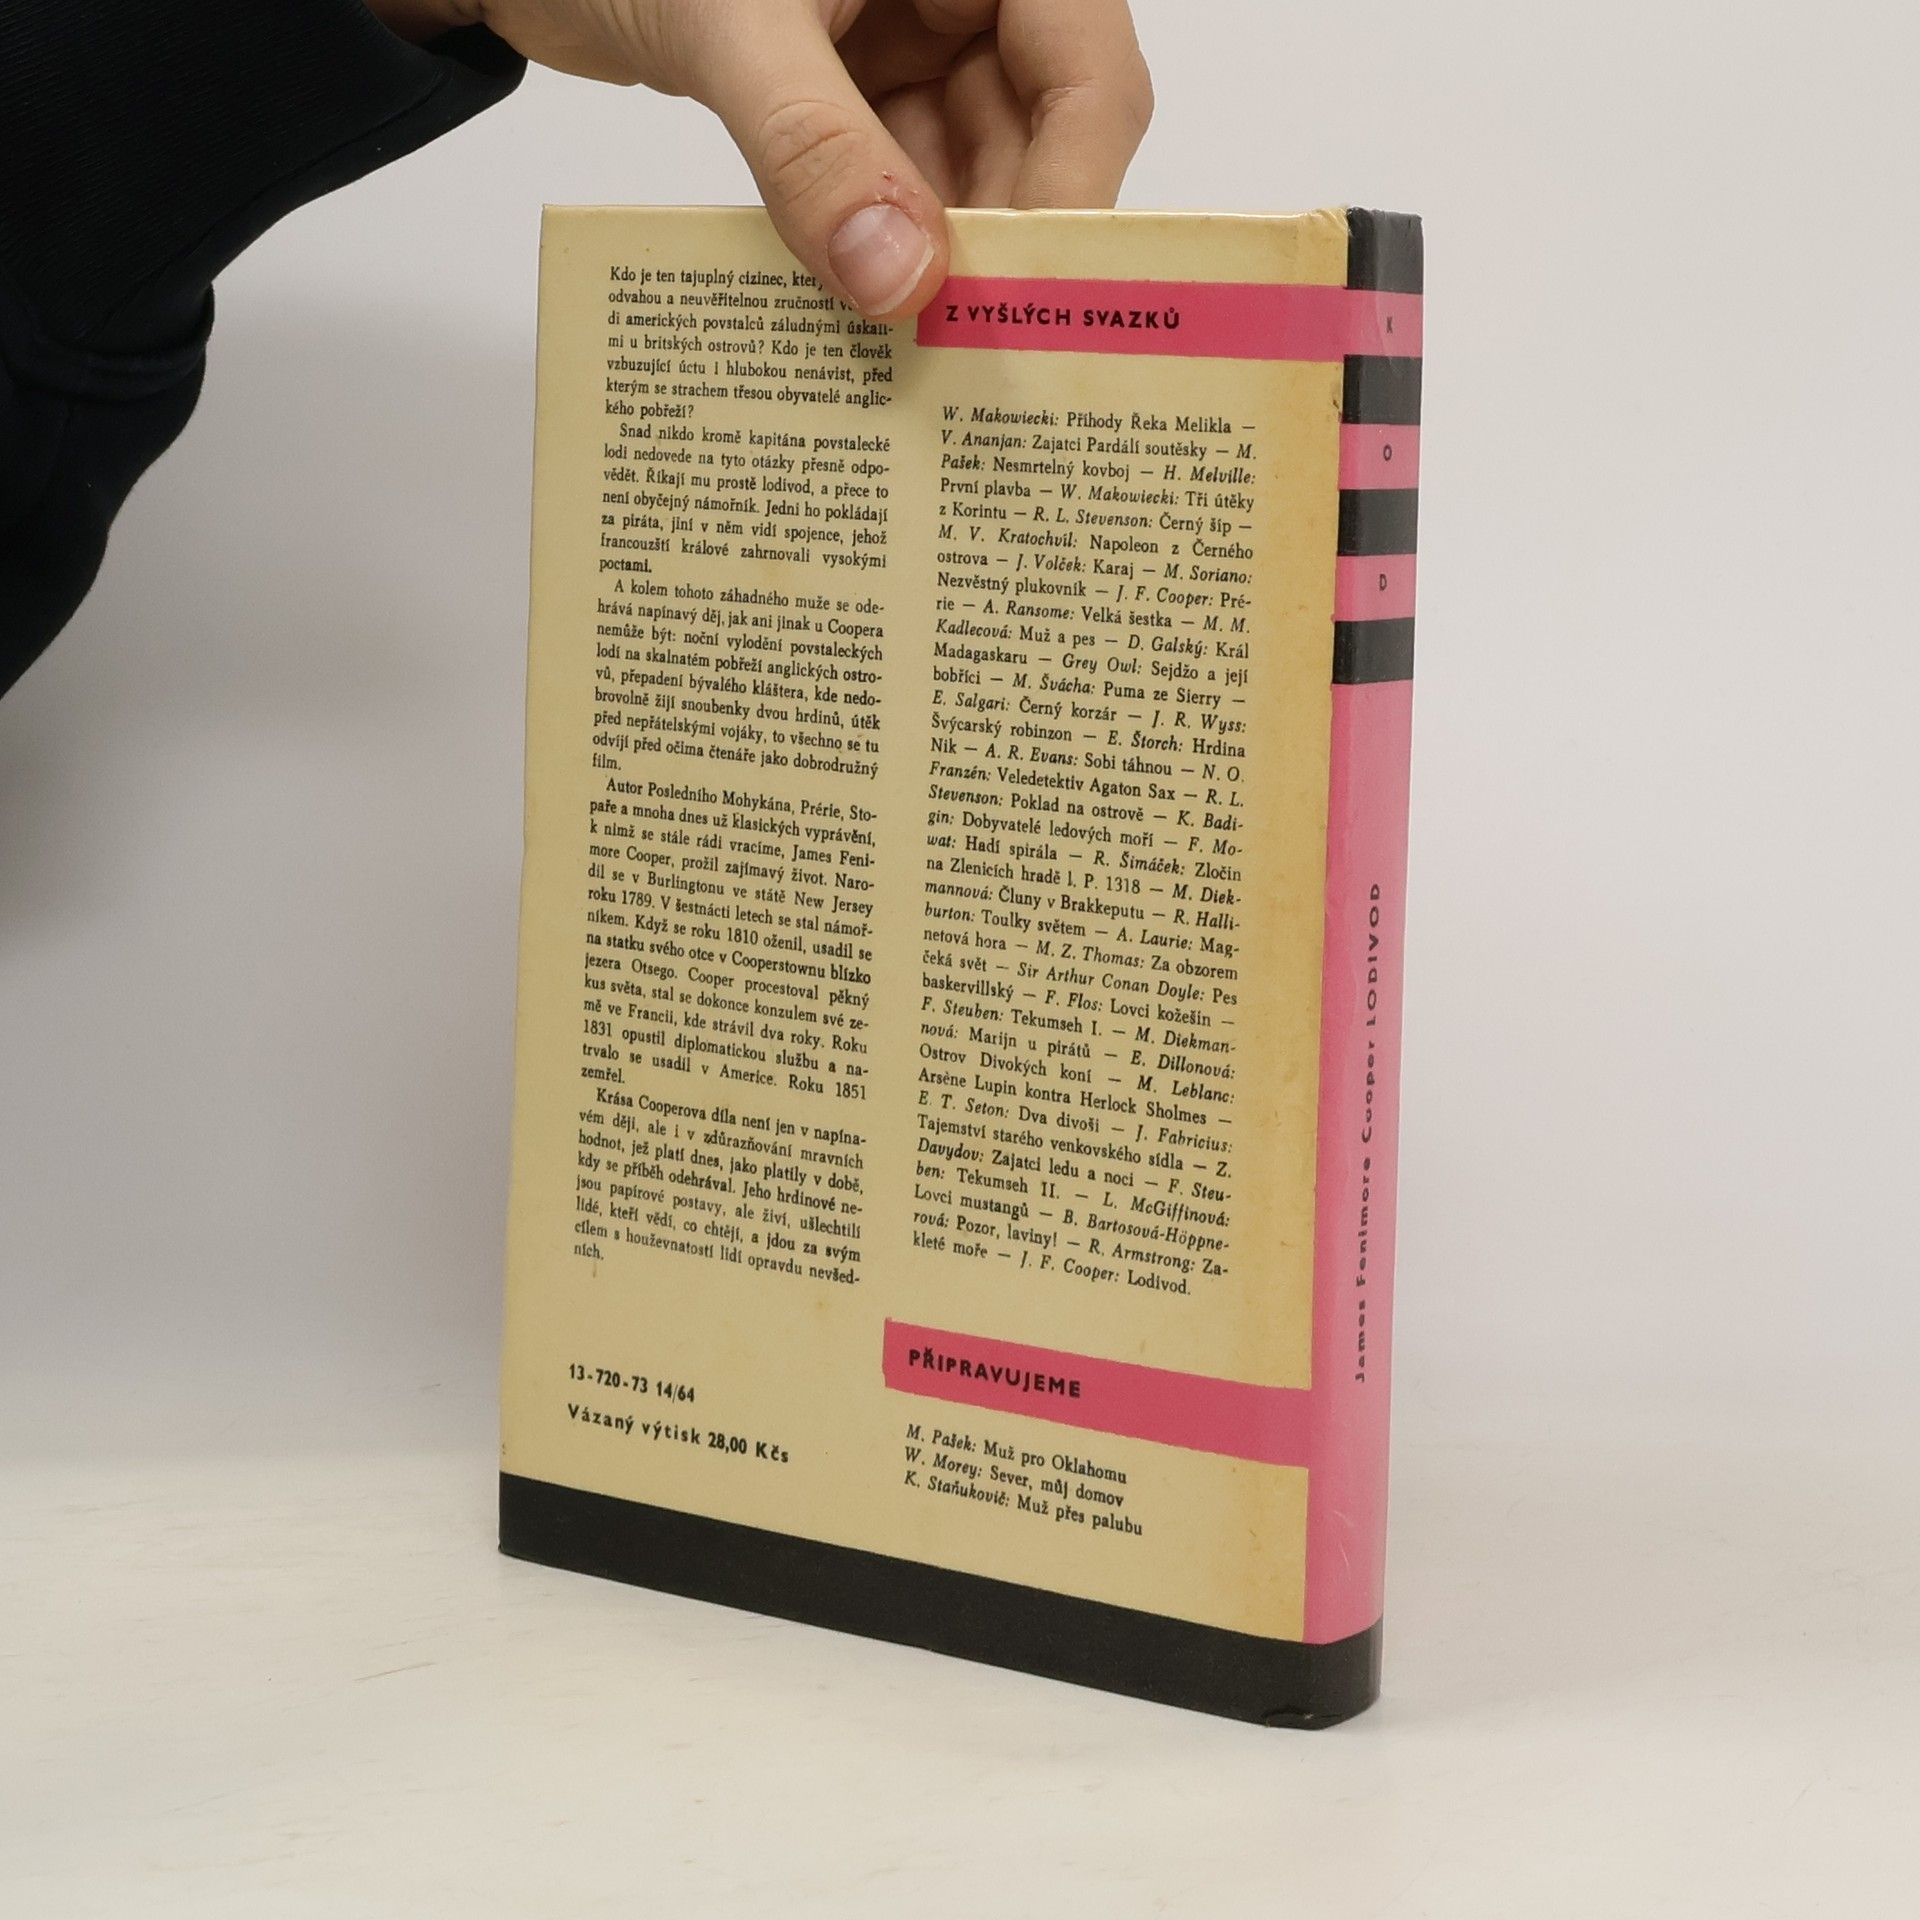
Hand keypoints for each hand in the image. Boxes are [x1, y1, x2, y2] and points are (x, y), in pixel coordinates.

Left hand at [370, 0, 1152, 319]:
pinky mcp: (858, 90)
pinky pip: (894, 183)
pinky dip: (874, 246)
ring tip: (909, 356)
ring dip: (931, 261)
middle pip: (1038, 135)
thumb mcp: (731, 26)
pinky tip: (855, 310)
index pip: (1084, 69)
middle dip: (996, 244)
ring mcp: (912, 40)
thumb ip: (812, 147)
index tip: (1030, 299)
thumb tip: (895, 283)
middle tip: (965, 358)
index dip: (1073, 186)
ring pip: (966, 174)